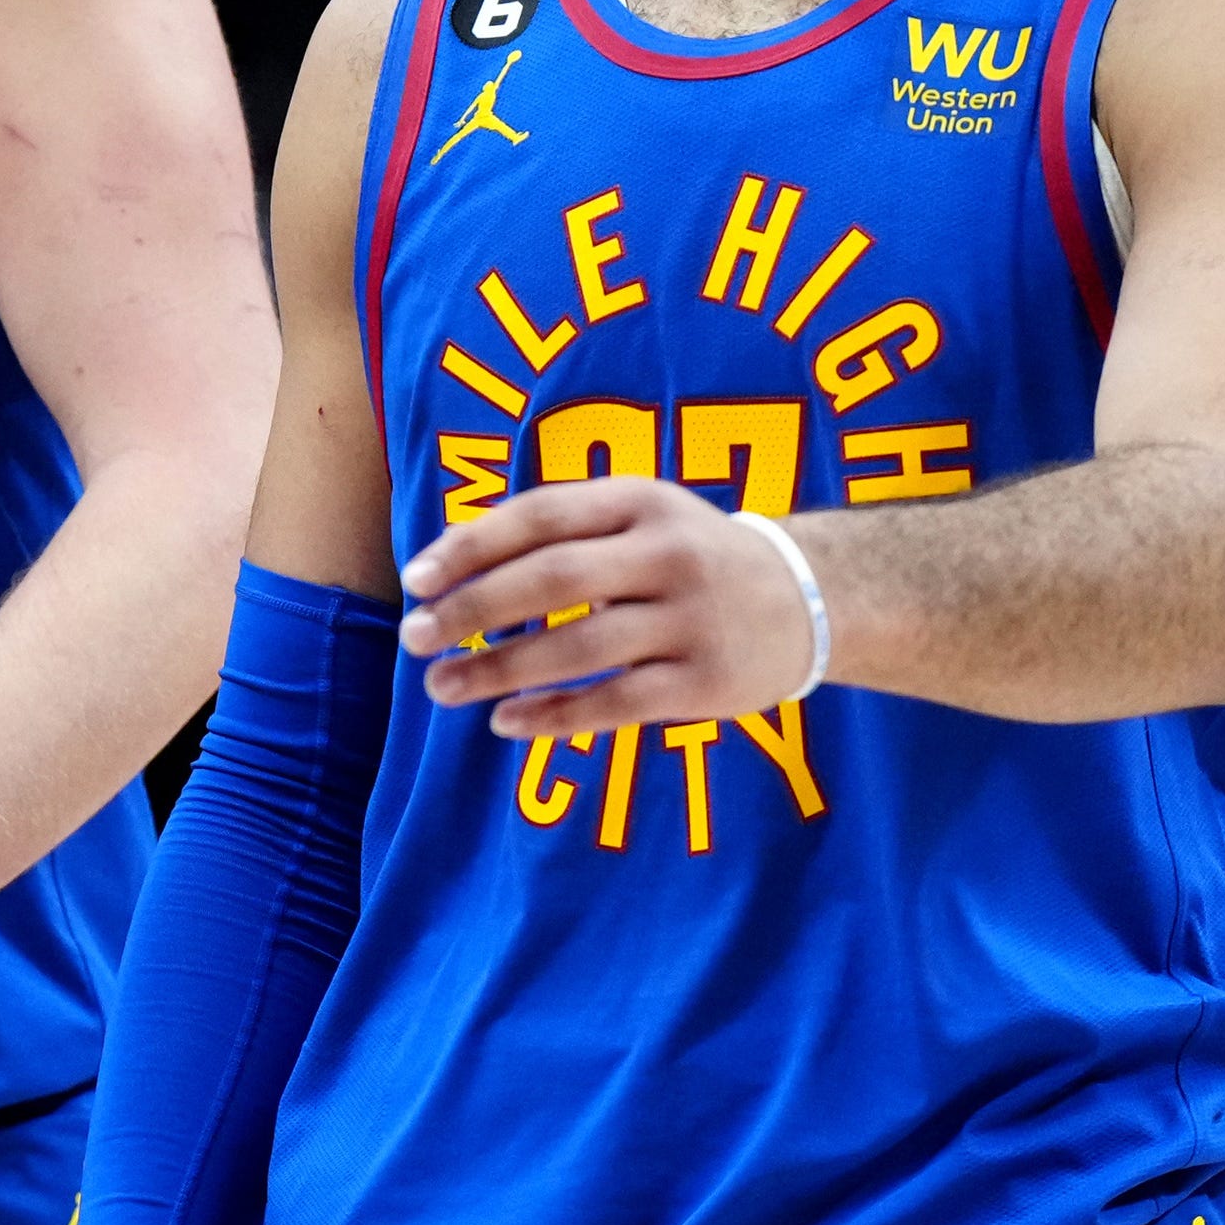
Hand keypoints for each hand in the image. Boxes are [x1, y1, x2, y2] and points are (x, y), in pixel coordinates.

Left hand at [398, 477, 816, 739]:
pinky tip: (505, 723)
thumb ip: (558, 527)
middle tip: (414, 637)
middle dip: (473, 610)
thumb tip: (450, 554)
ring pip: (578, 649)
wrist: (809, 598)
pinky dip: (555, 715)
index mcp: (641, 501)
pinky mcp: (706, 683)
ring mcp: (691, 620)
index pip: (541, 516)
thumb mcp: (638, 514)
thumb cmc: (690, 555)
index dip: (472, 546)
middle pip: (553, 580)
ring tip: (442, 687)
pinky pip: (617, 703)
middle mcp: (667, 554)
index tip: (417, 580)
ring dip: (498, 670)